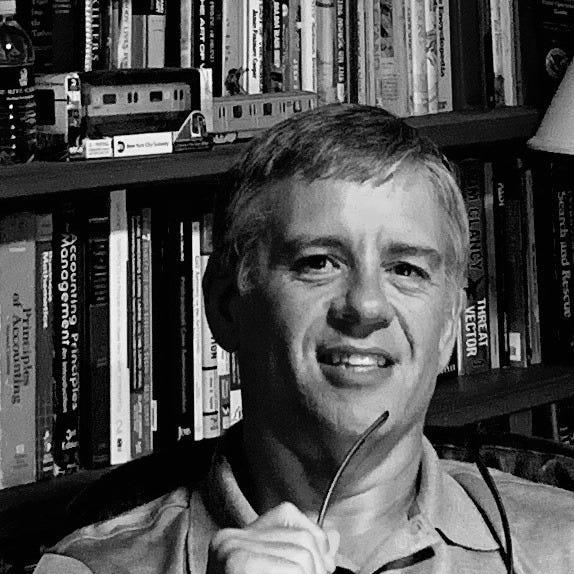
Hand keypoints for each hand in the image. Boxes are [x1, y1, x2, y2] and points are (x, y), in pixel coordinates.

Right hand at [207, 501, 339, 573]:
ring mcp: (232, 551)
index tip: (321, 567)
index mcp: (236, 537)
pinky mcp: (240, 565)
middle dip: (317, 568)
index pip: (288, 514)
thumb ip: (300, 555)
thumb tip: (334, 539)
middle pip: (302, 538)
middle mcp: (231, 539)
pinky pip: (294, 569)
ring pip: (303, 556)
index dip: (313, 538)